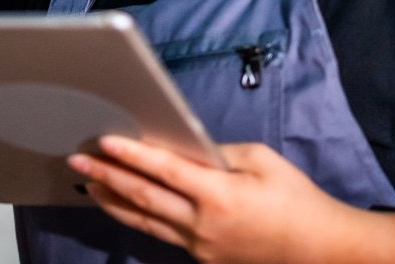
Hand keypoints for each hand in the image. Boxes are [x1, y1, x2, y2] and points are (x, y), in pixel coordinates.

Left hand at [67, 136, 394, 263]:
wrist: (318, 249)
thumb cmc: (295, 199)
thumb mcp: (261, 161)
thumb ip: (220, 153)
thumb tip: (186, 147)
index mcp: (219, 195)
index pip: (164, 170)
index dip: (130, 154)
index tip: (103, 141)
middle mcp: (202, 224)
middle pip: (143, 197)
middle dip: (106, 176)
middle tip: (77, 159)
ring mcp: (199, 246)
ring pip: (144, 221)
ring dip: (113, 200)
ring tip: (88, 183)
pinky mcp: (202, 257)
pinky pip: (162, 233)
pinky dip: (139, 216)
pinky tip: (125, 204)